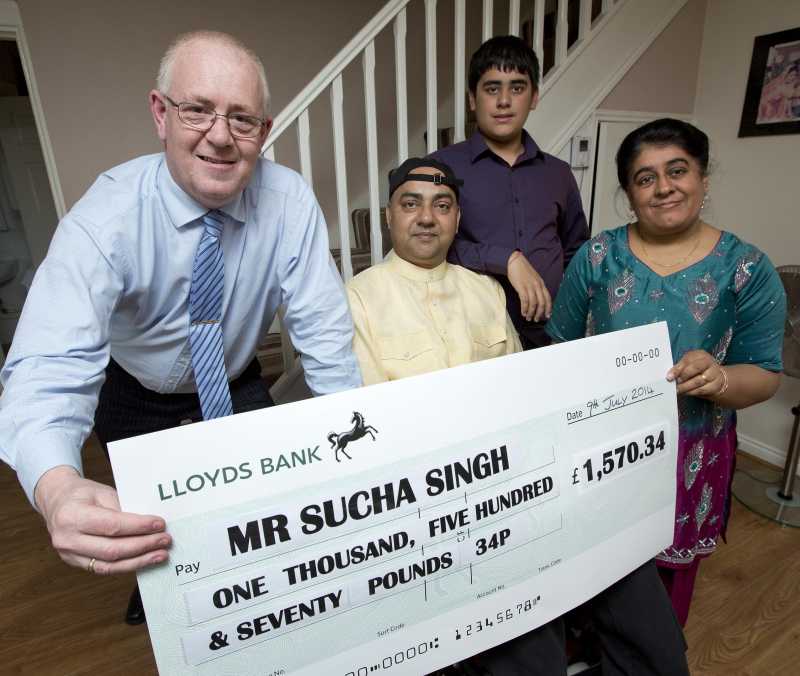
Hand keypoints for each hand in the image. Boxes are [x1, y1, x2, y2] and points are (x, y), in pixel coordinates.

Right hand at [34, 466, 170, 574]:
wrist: (57, 502)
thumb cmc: (82, 494)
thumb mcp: (102, 492)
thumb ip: (123, 508)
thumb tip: (150, 523)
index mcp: (72, 516)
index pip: (112, 525)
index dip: (138, 527)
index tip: (159, 524)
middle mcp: (67, 539)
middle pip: (112, 549)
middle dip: (143, 545)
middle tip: (165, 540)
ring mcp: (69, 555)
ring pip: (109, 565)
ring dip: (139, 561)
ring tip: (160, 554)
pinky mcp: (76, 563)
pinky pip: (105, 569)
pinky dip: (128, 565)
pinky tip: (144, 560)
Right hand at [507, 251, 551, 321]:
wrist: (514, 261)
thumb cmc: (522, 270)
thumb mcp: (533, 278)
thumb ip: (536, 287)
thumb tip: (536, 298)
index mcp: (541, 283)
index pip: (548, 298)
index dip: (549, 308)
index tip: (547, 316)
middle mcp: (537, 285)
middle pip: (542, 302)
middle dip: (540, 313)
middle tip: (536, 319)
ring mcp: (530, 286)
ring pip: (534, 303)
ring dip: (531, 312)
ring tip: (528, 318)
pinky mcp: (521, 287)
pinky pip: (525, 301)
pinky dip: (524, 308)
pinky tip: (523, 312)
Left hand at [666, 350, 727, 398]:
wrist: (716, 378)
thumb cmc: (697, 370)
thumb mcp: (689, 364)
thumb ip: (680, 368)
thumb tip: (669, 375)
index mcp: (700, 354)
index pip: (688, 360)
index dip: (678, 368)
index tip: (669, 376)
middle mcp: (708, 362)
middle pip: (696, 368)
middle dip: (683, 376)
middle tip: (675, 382)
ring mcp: (714, 373)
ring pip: (698, 381)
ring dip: (686, 386)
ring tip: (678, 389)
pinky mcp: (715, 385)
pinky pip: (702, 389)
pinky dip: (691, 392)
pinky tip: (685, 392)